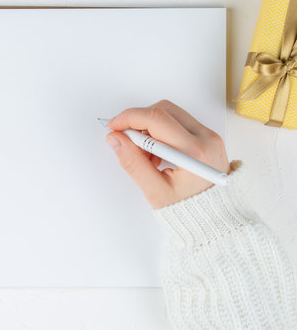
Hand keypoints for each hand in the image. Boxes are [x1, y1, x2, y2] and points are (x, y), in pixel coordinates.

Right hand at [105, 100, 230, 208]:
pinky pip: (179, 122)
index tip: (114, 126)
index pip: (156, 119)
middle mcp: (207, 138)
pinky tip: (157, 154)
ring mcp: (210, 136)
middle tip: (126, 140)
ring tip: (145, 155)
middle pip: (164, 110)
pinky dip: (161, 131)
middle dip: (139, 121)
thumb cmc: (189, 210)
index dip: (129, 118)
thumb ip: (132, 162)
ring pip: (171, 113)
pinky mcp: (208, 137)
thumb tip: (115, 139)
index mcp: (194, 152)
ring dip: (149, 127)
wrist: (216, 218)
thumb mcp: (155, 191)